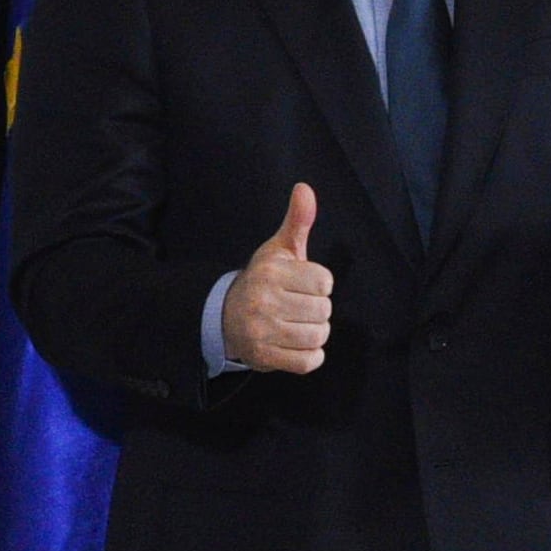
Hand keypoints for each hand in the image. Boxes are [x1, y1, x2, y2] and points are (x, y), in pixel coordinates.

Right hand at [221, 184, 333, 374]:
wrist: (225, 316)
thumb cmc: (263, 281)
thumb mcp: (279, 249)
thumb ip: (298, 221)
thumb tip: (305, 188)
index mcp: (270, 272)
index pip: (325, 282)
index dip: (319, 285)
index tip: (302, 285)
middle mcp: (263, 300)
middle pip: (324, 311)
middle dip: (317, 310)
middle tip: (296, 306)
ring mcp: (261, 331)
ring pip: (318, 336)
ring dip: (314, 333)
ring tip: (295, 324)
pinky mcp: (263, 357)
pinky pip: (309, 362)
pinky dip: (309, 356)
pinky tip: (295, 343)